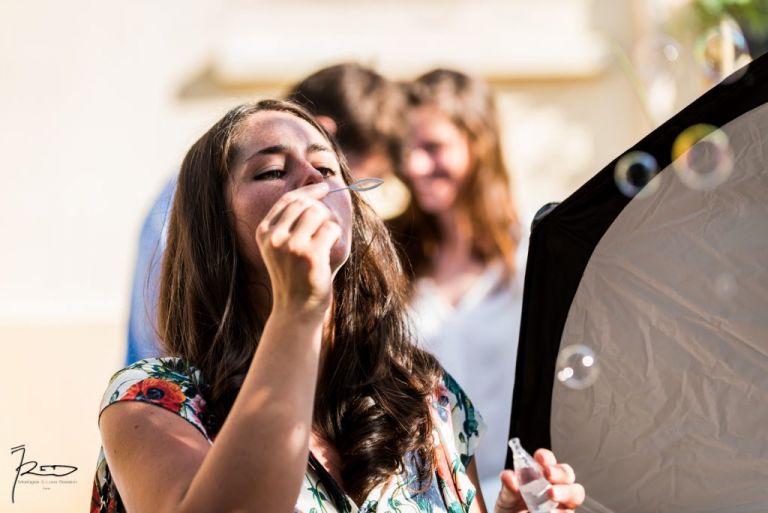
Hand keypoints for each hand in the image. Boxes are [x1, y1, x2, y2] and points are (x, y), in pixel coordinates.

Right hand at [255, 182, 340, 316]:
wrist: (296, 310)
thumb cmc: (295, 277)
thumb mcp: (283, 248)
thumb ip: (291, 222)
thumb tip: (313, 191)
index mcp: (264, 233)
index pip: (288, 199)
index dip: (308, 190)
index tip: (323, 187)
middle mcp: (274, 237)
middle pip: (305, 203)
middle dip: (321, 207)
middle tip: (329, 221)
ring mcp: (291, 246)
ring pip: (318, 213)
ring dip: (330, 222)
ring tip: (329, 239)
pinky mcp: (310, 254)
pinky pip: (330, 228)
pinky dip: (336, 236)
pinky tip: (333, 249)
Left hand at [494, 449, 584, 512]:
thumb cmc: (512, 509)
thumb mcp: (506, 497)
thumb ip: (508, 487)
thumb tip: (509, 476)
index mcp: (541, 474)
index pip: (548, 459)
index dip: (545, 456)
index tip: (539, 458)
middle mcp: (556, 486)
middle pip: (567, 473)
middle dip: (559, 472)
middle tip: (548, 474)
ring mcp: (562, 503)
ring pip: (575, 493)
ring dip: (565, 491)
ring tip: (551, 494)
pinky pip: (568, 512)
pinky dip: (561, 511)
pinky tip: (550, 511)